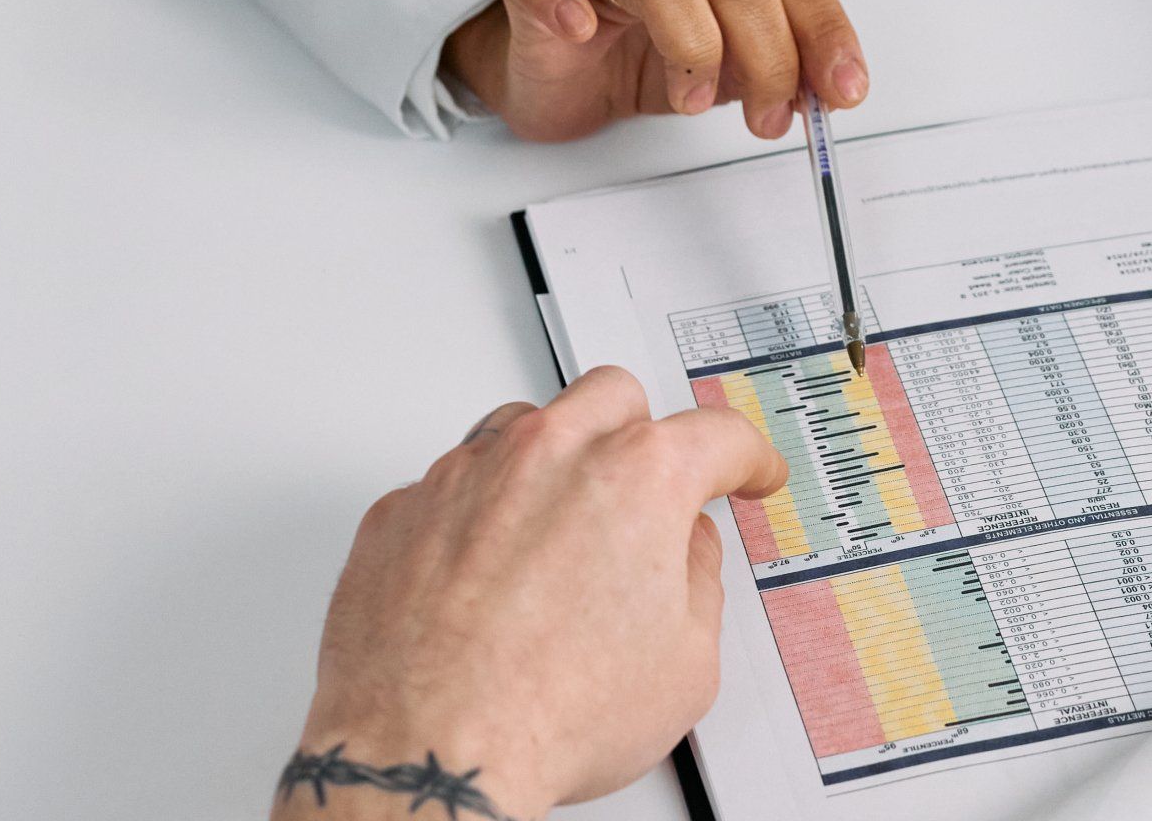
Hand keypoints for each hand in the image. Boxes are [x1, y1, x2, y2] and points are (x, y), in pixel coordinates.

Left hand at [287, 367, 786, 820]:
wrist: (430, 755)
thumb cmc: (549, 715)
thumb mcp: (685, 666)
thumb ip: (699, 582)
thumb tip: (684, 555)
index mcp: (638, 476)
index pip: (716, 435)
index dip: (745, 456)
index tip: (747, 467)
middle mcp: (552, 451)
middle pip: (613, 396)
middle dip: (641, 433)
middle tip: (643, 493)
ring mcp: (469, 472)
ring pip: (525, 425)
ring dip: (552, 462)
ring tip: (555, 538)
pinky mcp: (405, 507)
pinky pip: (452, 484)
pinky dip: (476, 514)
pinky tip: (484, 574)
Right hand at [441, 0, 868, 143]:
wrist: (557, 72)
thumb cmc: (644, 50)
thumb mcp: (732, 60)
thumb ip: (778, 61)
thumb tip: (828, 90)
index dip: (821, 30)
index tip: (842, 90)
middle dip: (769, 55)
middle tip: (771, 117)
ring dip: (693, 47)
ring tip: (696, 101)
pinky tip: (581, 31)